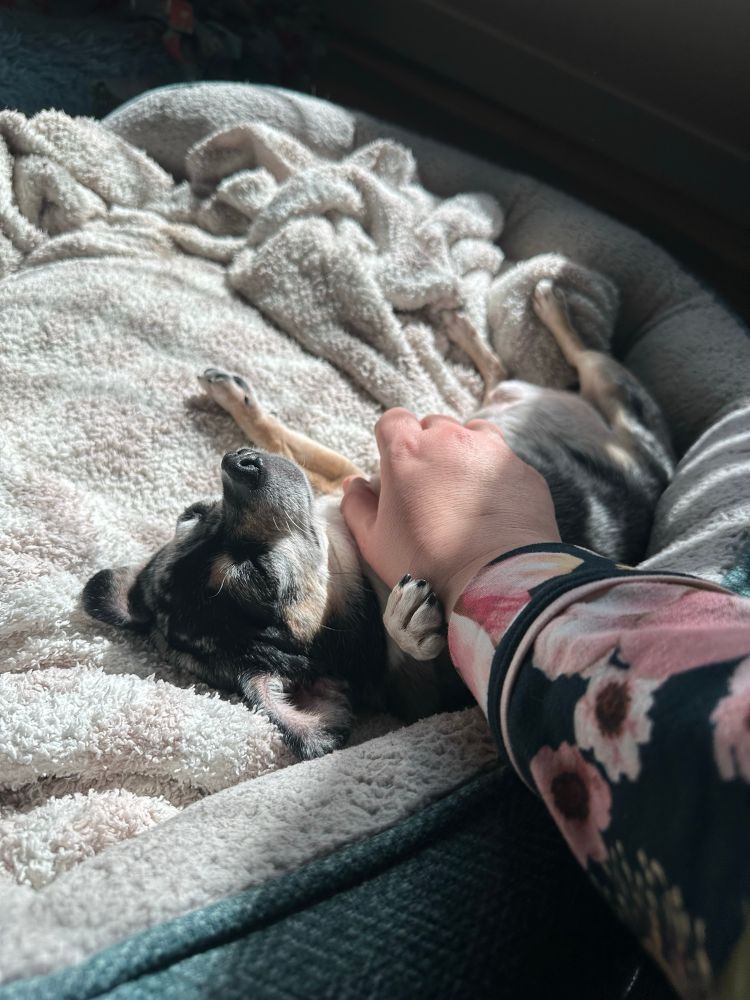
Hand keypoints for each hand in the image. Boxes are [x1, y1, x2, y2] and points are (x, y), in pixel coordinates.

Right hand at [340, 408, 560, 613]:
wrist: (494, 580)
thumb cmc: (425, 563)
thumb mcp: (375, 540)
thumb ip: (357, 506)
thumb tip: (354, 485)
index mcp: (407, 451)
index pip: (393, 421)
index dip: (392, 441)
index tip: (396, 467)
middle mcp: (450, 439)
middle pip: (433, 426)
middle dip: (428, 448)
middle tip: (429, 488)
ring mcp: (492, 450)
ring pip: (473, 434)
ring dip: (464, 453)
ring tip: (463, 491)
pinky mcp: (523, 470)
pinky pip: (503, 462)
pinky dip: (495, 476)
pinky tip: (493, 509)